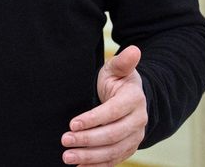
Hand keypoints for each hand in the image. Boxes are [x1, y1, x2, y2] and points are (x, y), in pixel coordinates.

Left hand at [61, 45, 147, 165]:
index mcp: (134, 99)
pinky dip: (97, 166)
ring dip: (89, 156)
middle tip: (65, 141)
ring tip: (68, 156)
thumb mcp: (117, 69)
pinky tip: (79, 166)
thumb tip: (134, 50)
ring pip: (113, 151)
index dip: (93, 119)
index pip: (114, 111)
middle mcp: (138, 120)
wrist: (130, 99)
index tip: (72, 123)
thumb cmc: (118, 81)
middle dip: (88, 140)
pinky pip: (114, 160)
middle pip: (113, 134)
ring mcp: (135, 137)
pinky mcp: (128, 148)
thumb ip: (123, 62)